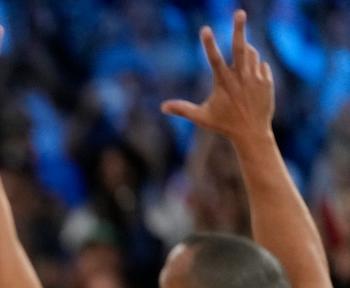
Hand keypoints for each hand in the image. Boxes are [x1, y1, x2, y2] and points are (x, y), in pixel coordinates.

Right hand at [161, 11, 273, 145]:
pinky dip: (255, 67)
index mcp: (223, 83)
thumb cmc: (224, 124)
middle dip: (239, 28)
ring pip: (252, 54)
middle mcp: (241, 77)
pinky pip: (261, 65)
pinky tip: (249, 79)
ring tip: (239, 59)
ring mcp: (256, 78)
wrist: (252, 133)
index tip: (205, 29)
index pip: (215, 59)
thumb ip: (183, 109)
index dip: (209, 44)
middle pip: (240, 47)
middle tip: (240, 12)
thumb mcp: (202, 117)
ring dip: (245, 51)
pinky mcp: (267, 81)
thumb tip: (162, 107)